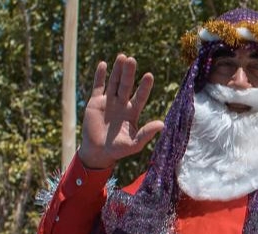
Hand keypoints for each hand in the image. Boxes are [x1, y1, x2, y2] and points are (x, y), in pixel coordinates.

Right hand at [78, 54, 164, 169]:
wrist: (98, 152)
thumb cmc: (118, 150)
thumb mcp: (134, 144)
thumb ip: (146, 134)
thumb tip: (162, 124)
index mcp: (132, 112)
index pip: (140, 96)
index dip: (144, 87)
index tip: (149, 76)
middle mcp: (122, 104)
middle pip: (126, 85)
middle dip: (128, 73)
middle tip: (132, 60)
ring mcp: (108, 102)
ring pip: (113, 82)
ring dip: (117, 70)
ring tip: (122, 57)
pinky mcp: (95, 102)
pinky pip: (98, 87)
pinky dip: (99, 76)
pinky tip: (103, 64)